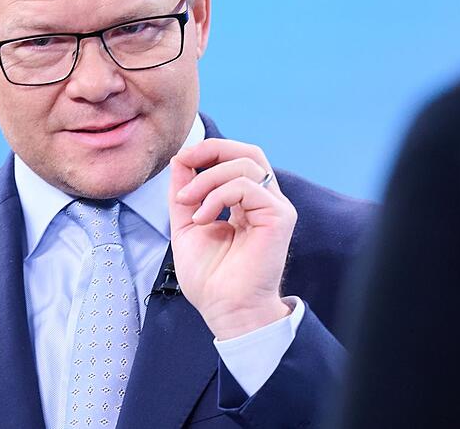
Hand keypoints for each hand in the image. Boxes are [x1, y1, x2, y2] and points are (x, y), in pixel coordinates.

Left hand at [168, 138, 295, 339]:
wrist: (225, 310)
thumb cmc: (210, 278)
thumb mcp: (187, 224)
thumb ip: (185, 191)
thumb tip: (181, 159)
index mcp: (246, 203)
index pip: (235, 159)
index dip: (208, 151)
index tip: (181, 162)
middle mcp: (264, 202)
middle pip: (248, 152)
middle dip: (212, 149)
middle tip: (185, 161)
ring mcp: (275, 208)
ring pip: (245, 165)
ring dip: (207, 178)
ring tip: (188, 203)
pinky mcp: (279, 217)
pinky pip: (247, 187)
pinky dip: (217, 195)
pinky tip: (202, 218)